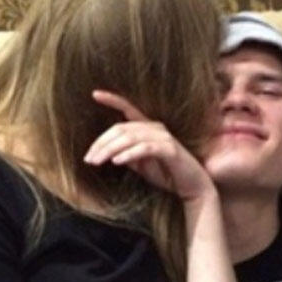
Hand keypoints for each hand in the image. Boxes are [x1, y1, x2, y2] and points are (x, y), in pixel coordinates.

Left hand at [84, 90, 215, 203]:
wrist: (193, 187)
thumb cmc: (167, 174)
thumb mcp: (141, 165)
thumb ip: (127, 155)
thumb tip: (109, 153)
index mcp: (149, 127)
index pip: (128, 109)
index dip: (113, 99)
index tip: (95, 94)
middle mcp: (156, 128)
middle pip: (122, 129)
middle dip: (101, 143)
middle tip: (88, 159)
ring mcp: (164, 137)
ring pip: (130, 138)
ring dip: (110, 150)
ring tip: (97, 162)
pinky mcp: (170, 150)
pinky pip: (145, 148)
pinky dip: (129, 154)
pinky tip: (117, 162)